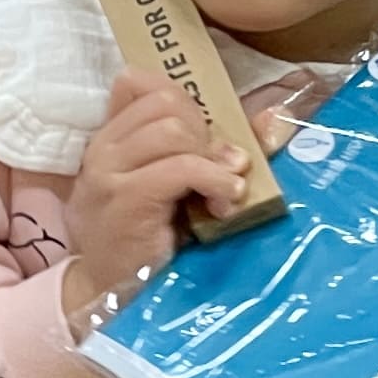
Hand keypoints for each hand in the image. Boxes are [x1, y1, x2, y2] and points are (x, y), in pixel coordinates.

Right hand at [59, 69, 248, 324]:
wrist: (111, 294)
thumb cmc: (145, 241)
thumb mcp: (175, 187)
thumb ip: (213, 148)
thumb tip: (275, 113)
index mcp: (108, 140)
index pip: (139, 83)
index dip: (183, 102)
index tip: (200, 140)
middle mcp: (102, 150)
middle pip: (167, 103)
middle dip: (205, 132)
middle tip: (215, 171)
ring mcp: (108, 175)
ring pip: (174, 129)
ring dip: (212, 158)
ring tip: (223, 190)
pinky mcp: (126, 200)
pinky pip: (180, 168)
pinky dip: (213, 179)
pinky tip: (223, 202)